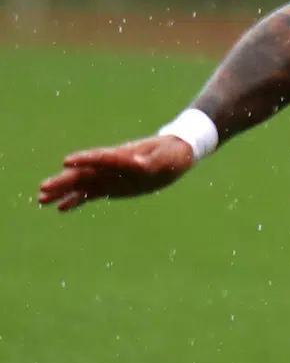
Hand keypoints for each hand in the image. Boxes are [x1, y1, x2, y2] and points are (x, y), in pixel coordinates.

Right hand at [38, 135, 196, 211]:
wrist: (173, 156)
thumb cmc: (171, 154)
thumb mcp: (165, 158)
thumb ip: (151, 162)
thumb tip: (138, 163)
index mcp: (124, 156)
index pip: (101, 157)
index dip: (85, 159)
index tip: (67, 162)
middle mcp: (111, 166)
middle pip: (84, 173)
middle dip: (64, 181)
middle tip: (43, 188)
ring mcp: (109, 177)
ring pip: (81, 184)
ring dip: (63, 192)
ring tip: (42, 199)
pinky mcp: (110, 187)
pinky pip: (90, 194)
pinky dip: (75, 200)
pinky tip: (60, 207)